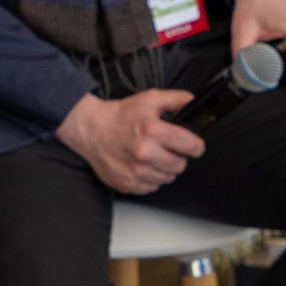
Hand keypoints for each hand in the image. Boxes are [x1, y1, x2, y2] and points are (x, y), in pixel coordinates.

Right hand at [55, 90, 204, 195]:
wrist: (90, 130)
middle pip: (181, 165)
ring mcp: (136, 172)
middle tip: (164, 147)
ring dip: (164, 168)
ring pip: (168, 178)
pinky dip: (150, 177)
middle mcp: (145, 153)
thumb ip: (177, 100)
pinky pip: (153, 186)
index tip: (192, 144)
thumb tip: (196, 104)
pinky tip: (140, 164)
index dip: (195, 144)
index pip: (192, 146)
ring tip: (151, 155)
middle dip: (177, 156)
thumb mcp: (149, 99)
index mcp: (152, 131)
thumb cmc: (120, 115)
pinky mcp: (128, 184)